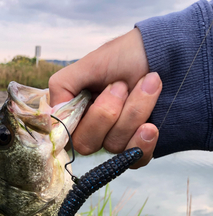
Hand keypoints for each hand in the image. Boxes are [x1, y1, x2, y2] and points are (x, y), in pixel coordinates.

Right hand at [49, 28, 161, 167]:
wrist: (162, 54)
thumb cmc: (124, 56)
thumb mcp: (88, 64)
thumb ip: (62, 87)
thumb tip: (52, 117)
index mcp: (75, 114)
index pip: (64, 136)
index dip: (81, 120)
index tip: (101, 93)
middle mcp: (91, 132)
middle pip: (87, 144)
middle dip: (108, 112)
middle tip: (122, 85)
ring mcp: (114, 141)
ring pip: (114, 146)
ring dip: (134, 112)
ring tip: (148, 83)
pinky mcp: (136, 149)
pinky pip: (133, 160)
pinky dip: (142, 143)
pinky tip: (151, 127)